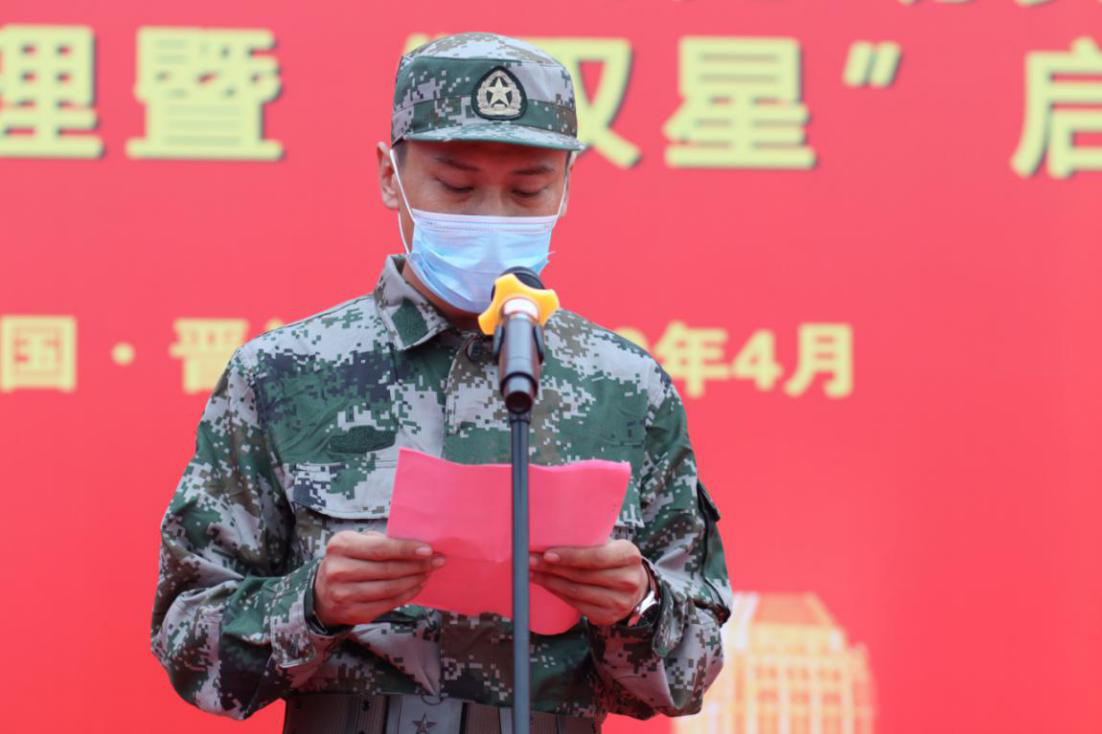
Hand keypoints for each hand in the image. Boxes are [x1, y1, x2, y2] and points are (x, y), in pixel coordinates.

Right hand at [313, 530, 444, 626]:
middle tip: (437, 561)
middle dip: (417, 565)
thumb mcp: (356, 543)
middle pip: (387, 569)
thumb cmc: (348, 561)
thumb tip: (418, 545)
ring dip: (414, 580)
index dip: (406, 549)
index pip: (380, 548)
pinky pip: (388, 604)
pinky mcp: (353, 614)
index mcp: (340, 546)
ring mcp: (344, 595)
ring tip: (428, 573)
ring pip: (390, 588)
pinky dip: (407, 595)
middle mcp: (338, 571)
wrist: (322, 593)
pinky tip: (417, 586)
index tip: (428, 549)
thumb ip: (381, 542)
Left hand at [529, 539, 649, 625]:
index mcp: (629, 555)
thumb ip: (589, 541)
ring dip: (550, 582)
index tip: (546, 554)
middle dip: (552, 568)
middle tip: (529, 560)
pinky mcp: (608, 617)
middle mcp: (628, 581)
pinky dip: (558, 593)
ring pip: (576, 592)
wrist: (634, 586)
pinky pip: (576, 605)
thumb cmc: (613, 559)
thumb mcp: (609, 545)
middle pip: (582, 576)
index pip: (596, 557)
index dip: (570, 556)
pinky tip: (546, 584)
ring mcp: (620, 602)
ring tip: (532, 572)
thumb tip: (551, 534)